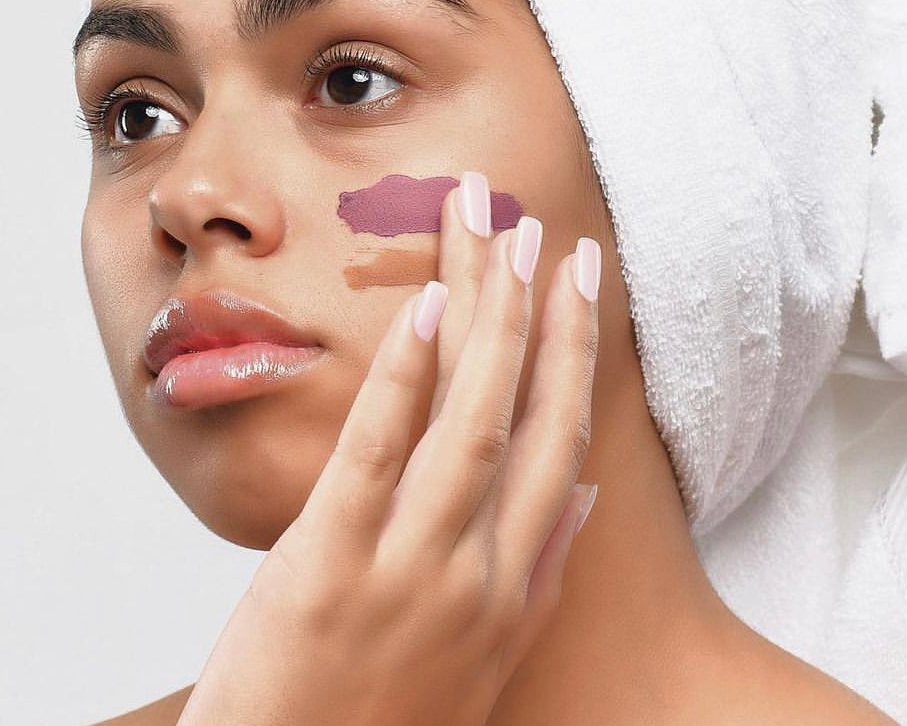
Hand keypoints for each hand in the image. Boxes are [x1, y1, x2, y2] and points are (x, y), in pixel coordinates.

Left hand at [176, 173, 601, 725]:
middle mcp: (476, 571)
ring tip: (495, 238)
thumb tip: (577, 494)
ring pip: (466, 419)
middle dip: (537, 316)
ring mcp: (407, 566)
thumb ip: (537, 577)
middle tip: (541, 230)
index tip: (579, 284)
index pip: (557, 443)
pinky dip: (408, 377)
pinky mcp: (327, 564)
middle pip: (521, 415)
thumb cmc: (379, 725)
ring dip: (487, 321)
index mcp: (513, 589)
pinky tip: (426, 309)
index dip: (574, 354)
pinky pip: (377, 453)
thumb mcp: (483, 666)